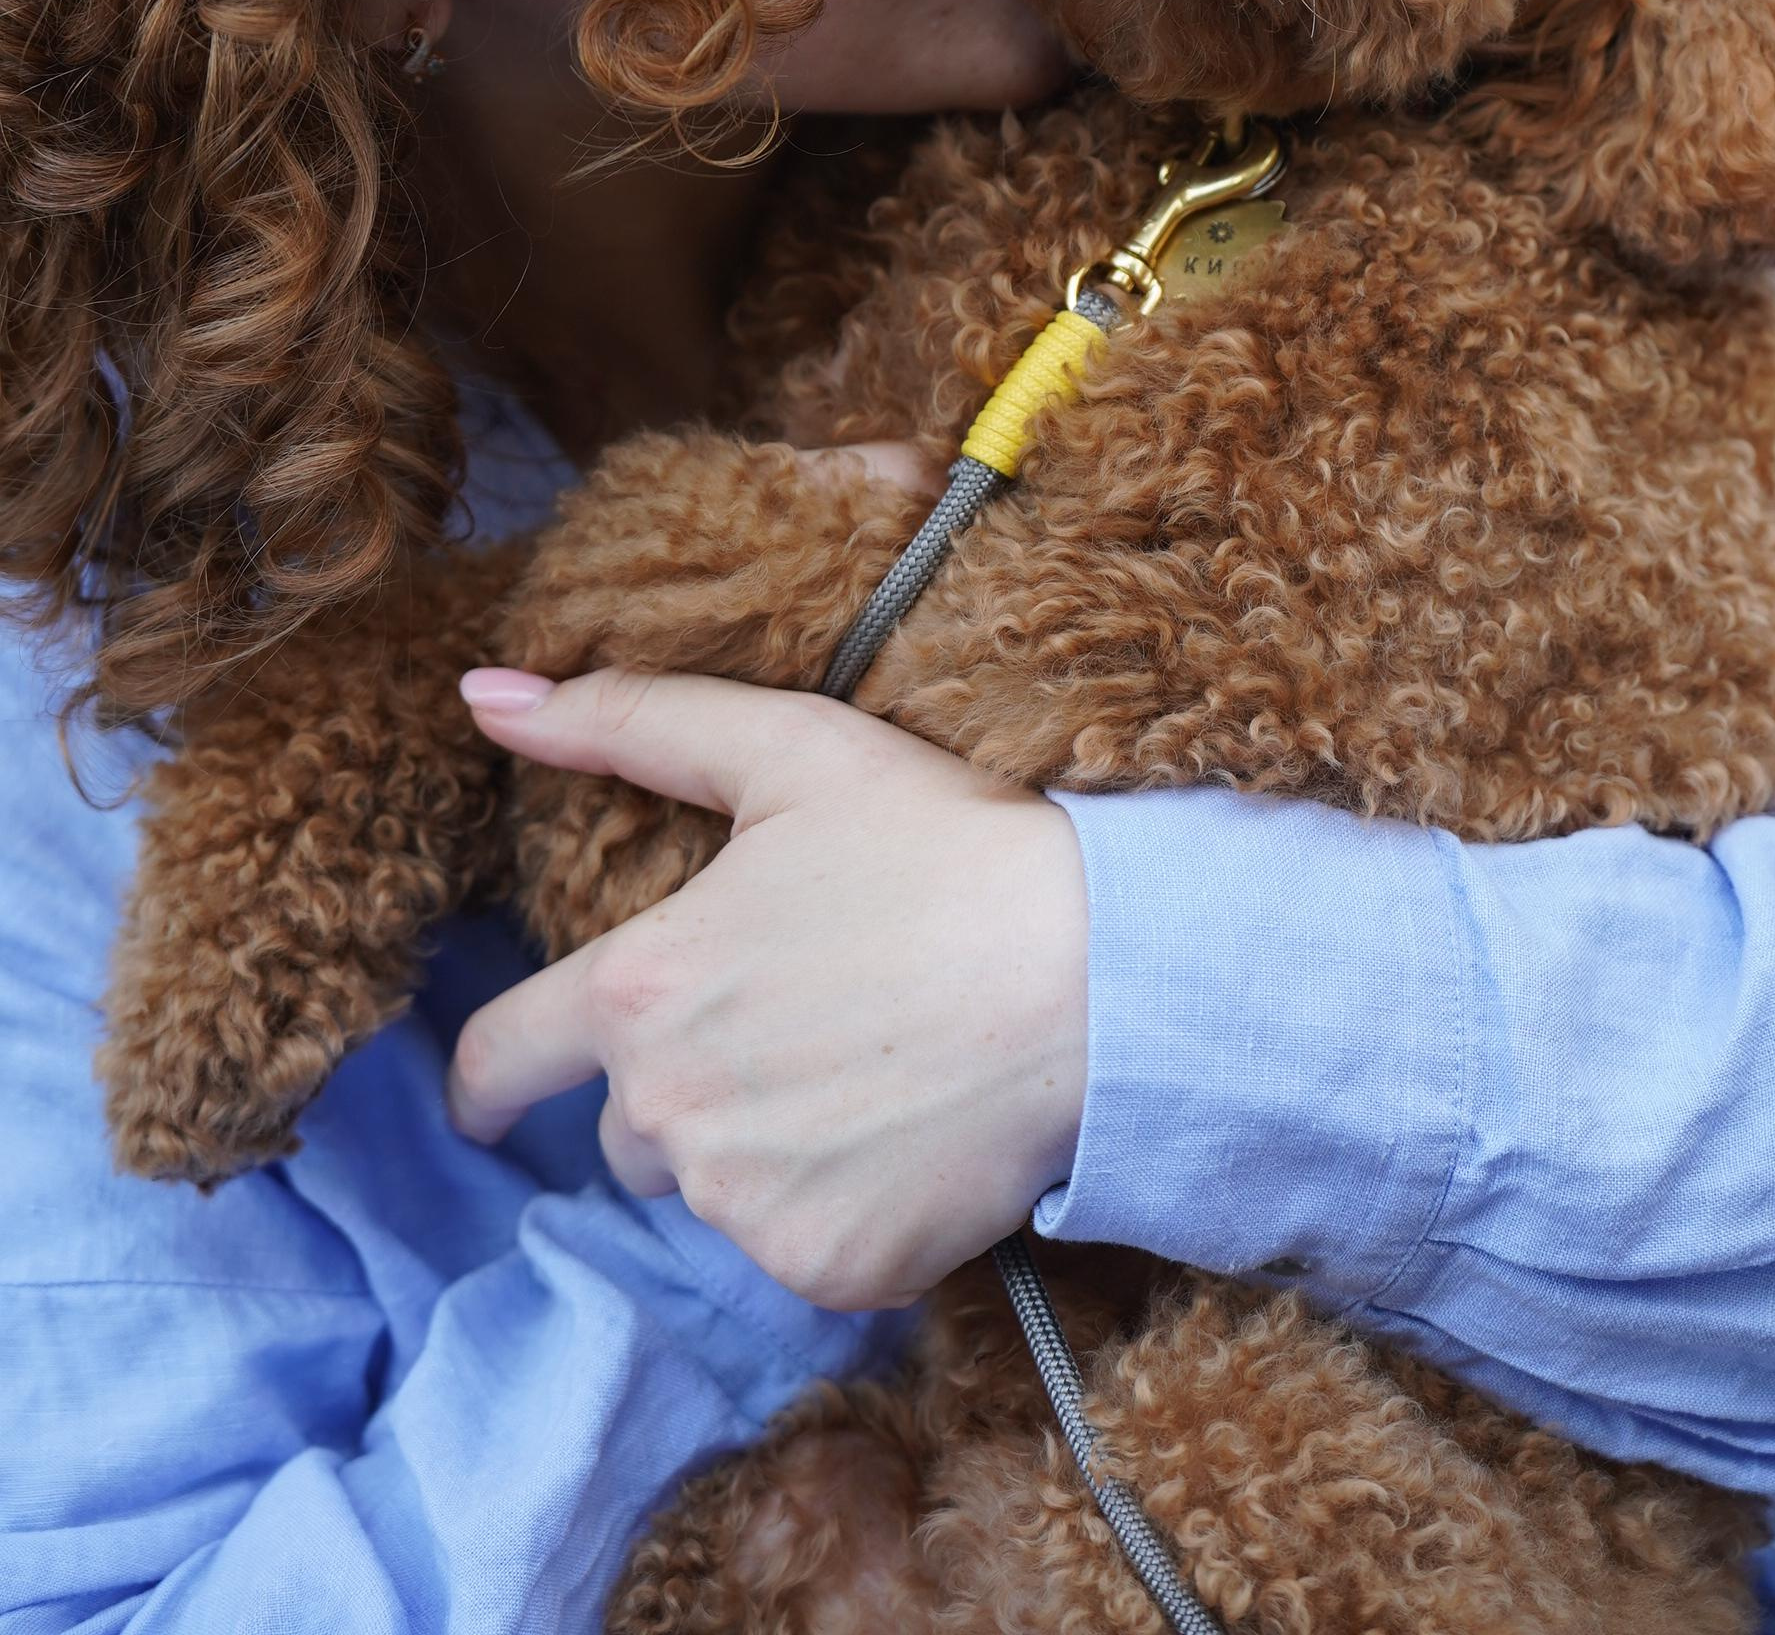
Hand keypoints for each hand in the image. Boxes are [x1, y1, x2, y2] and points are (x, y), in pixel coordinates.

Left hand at [445, 669, 1087, 1310]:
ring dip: (764, 1147)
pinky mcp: (827, 1270)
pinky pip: (802, 1248)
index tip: (482, 1102)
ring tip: (872, 1070)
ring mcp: (746, 1205)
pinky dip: (842, 1207)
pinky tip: (912, 1137)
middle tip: (799, 1026)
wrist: (1102, 977)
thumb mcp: (789, 749)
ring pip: (716, 1189)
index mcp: (640, 989)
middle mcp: (669, 1113)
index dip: (483, 1080)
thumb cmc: (945, 847)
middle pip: (627, 1128)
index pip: (502, 1057)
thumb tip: (486, 695)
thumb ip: (627, 720)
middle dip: (686, 1087)